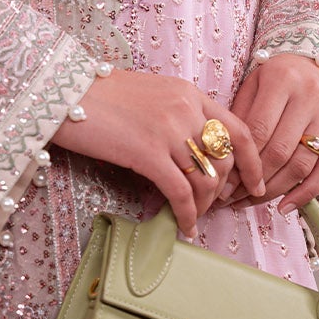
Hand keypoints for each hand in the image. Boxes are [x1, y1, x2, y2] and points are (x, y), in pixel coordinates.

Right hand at [49, 68, 264, 235]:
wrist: (64, 91)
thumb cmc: (101, 95)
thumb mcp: (150, 94)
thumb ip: (176, 114)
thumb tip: (191, 150)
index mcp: (189, 94)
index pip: (238, 130)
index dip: (252, 162)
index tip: (254, 184)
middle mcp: (185, 109)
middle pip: (224, 160)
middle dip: (224, 190)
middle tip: (214, 207)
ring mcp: (167, 131)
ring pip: (206, 179)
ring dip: (204, 206)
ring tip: (194, 216)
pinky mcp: (147, 153)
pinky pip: (180, 192)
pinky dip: (187, 214)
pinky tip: (183, 226)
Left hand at [228, 52, 318, 210]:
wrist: (315, 61)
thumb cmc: (277, 76)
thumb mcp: (253, 84)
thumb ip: (241, 116)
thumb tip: (224, 160)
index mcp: (281, 81)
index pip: (258, 131)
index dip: (241, 162)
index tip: (223, 183)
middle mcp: (310, 97)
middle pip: (279, 151)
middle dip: (254, 181)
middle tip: (232, 198)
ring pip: (301, 165)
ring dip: (274, 191)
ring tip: (251, 202)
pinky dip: (305, 193)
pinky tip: (285, 207)